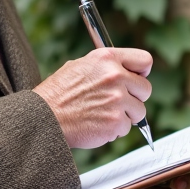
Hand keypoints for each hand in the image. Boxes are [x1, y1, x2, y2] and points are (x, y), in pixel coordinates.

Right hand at [34, 47, 152, 148]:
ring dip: (125, 115)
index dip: (142, 72)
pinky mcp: (116, 122)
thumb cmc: (58, 94)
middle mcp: (115, 76)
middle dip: (134, 97)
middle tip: (116, 103)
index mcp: (107, 58)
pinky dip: (114, 130)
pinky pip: (126, 127)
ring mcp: (117, 100)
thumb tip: (125, 72)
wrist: (44, 118)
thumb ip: (106, 67)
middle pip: (146, 88)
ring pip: (139, 111)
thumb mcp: (79, 66)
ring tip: (102, 114)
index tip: (137, 79)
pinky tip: (97, 124)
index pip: (144, 60)